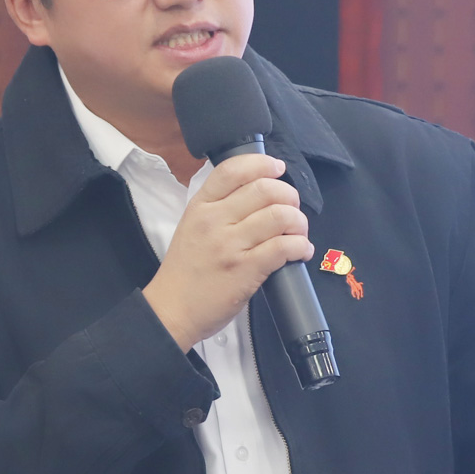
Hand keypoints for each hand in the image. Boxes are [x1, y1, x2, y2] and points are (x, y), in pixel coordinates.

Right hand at [143, 154, 314, 349]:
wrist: (172, 310)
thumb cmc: (185, 271)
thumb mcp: (192, 226)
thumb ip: (218, 207)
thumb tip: (260, 192)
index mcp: (200, 206)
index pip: (233, 170)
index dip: (262, 163)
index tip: (278, 168)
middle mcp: (215, 221)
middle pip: (265, 189)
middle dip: (289, 196)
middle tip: (292, 208)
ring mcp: (230, 245)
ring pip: (279, 216)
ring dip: (299, 222)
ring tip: (298, 232)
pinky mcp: (245, 270)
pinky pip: (284, 247)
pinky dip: (301, 246)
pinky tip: (301, 251)